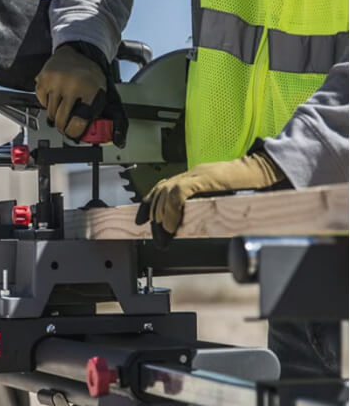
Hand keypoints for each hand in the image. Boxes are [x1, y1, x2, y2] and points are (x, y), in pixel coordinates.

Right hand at [35, 45, 107, 140]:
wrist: (78, 51)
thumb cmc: (90, 73)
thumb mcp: (101, 92)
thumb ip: (99, 113)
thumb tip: (100, 135)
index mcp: (89, 90)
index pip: (78, 122)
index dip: (76, 132)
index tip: (74, 135)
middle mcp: (71, 86)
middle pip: (61, 120)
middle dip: (64, 127)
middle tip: (66, 126)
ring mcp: (55, 82)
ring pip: (50, 113)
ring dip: (56, 114)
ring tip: (64, 106)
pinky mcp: (43, 80)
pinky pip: (41, 102)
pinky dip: (47, 102)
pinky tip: (56, 96)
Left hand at [135, 152, 284, 247]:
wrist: (265, 170)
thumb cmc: (247, 186)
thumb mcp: (218, 197)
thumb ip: (203, 205)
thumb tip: (189, 225)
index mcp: (194, 177)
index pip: (162, 187)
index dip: (148, 203)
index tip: (141, 220)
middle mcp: (192, 173)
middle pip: (161, 190)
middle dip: (154, 214)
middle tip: (158, 235)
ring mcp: (198, 173)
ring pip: (166, 191)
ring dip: (162, 215)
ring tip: (165, 233)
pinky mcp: (206, 177)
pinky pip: (179, 192)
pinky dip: (172, 209)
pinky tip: (174, 224)